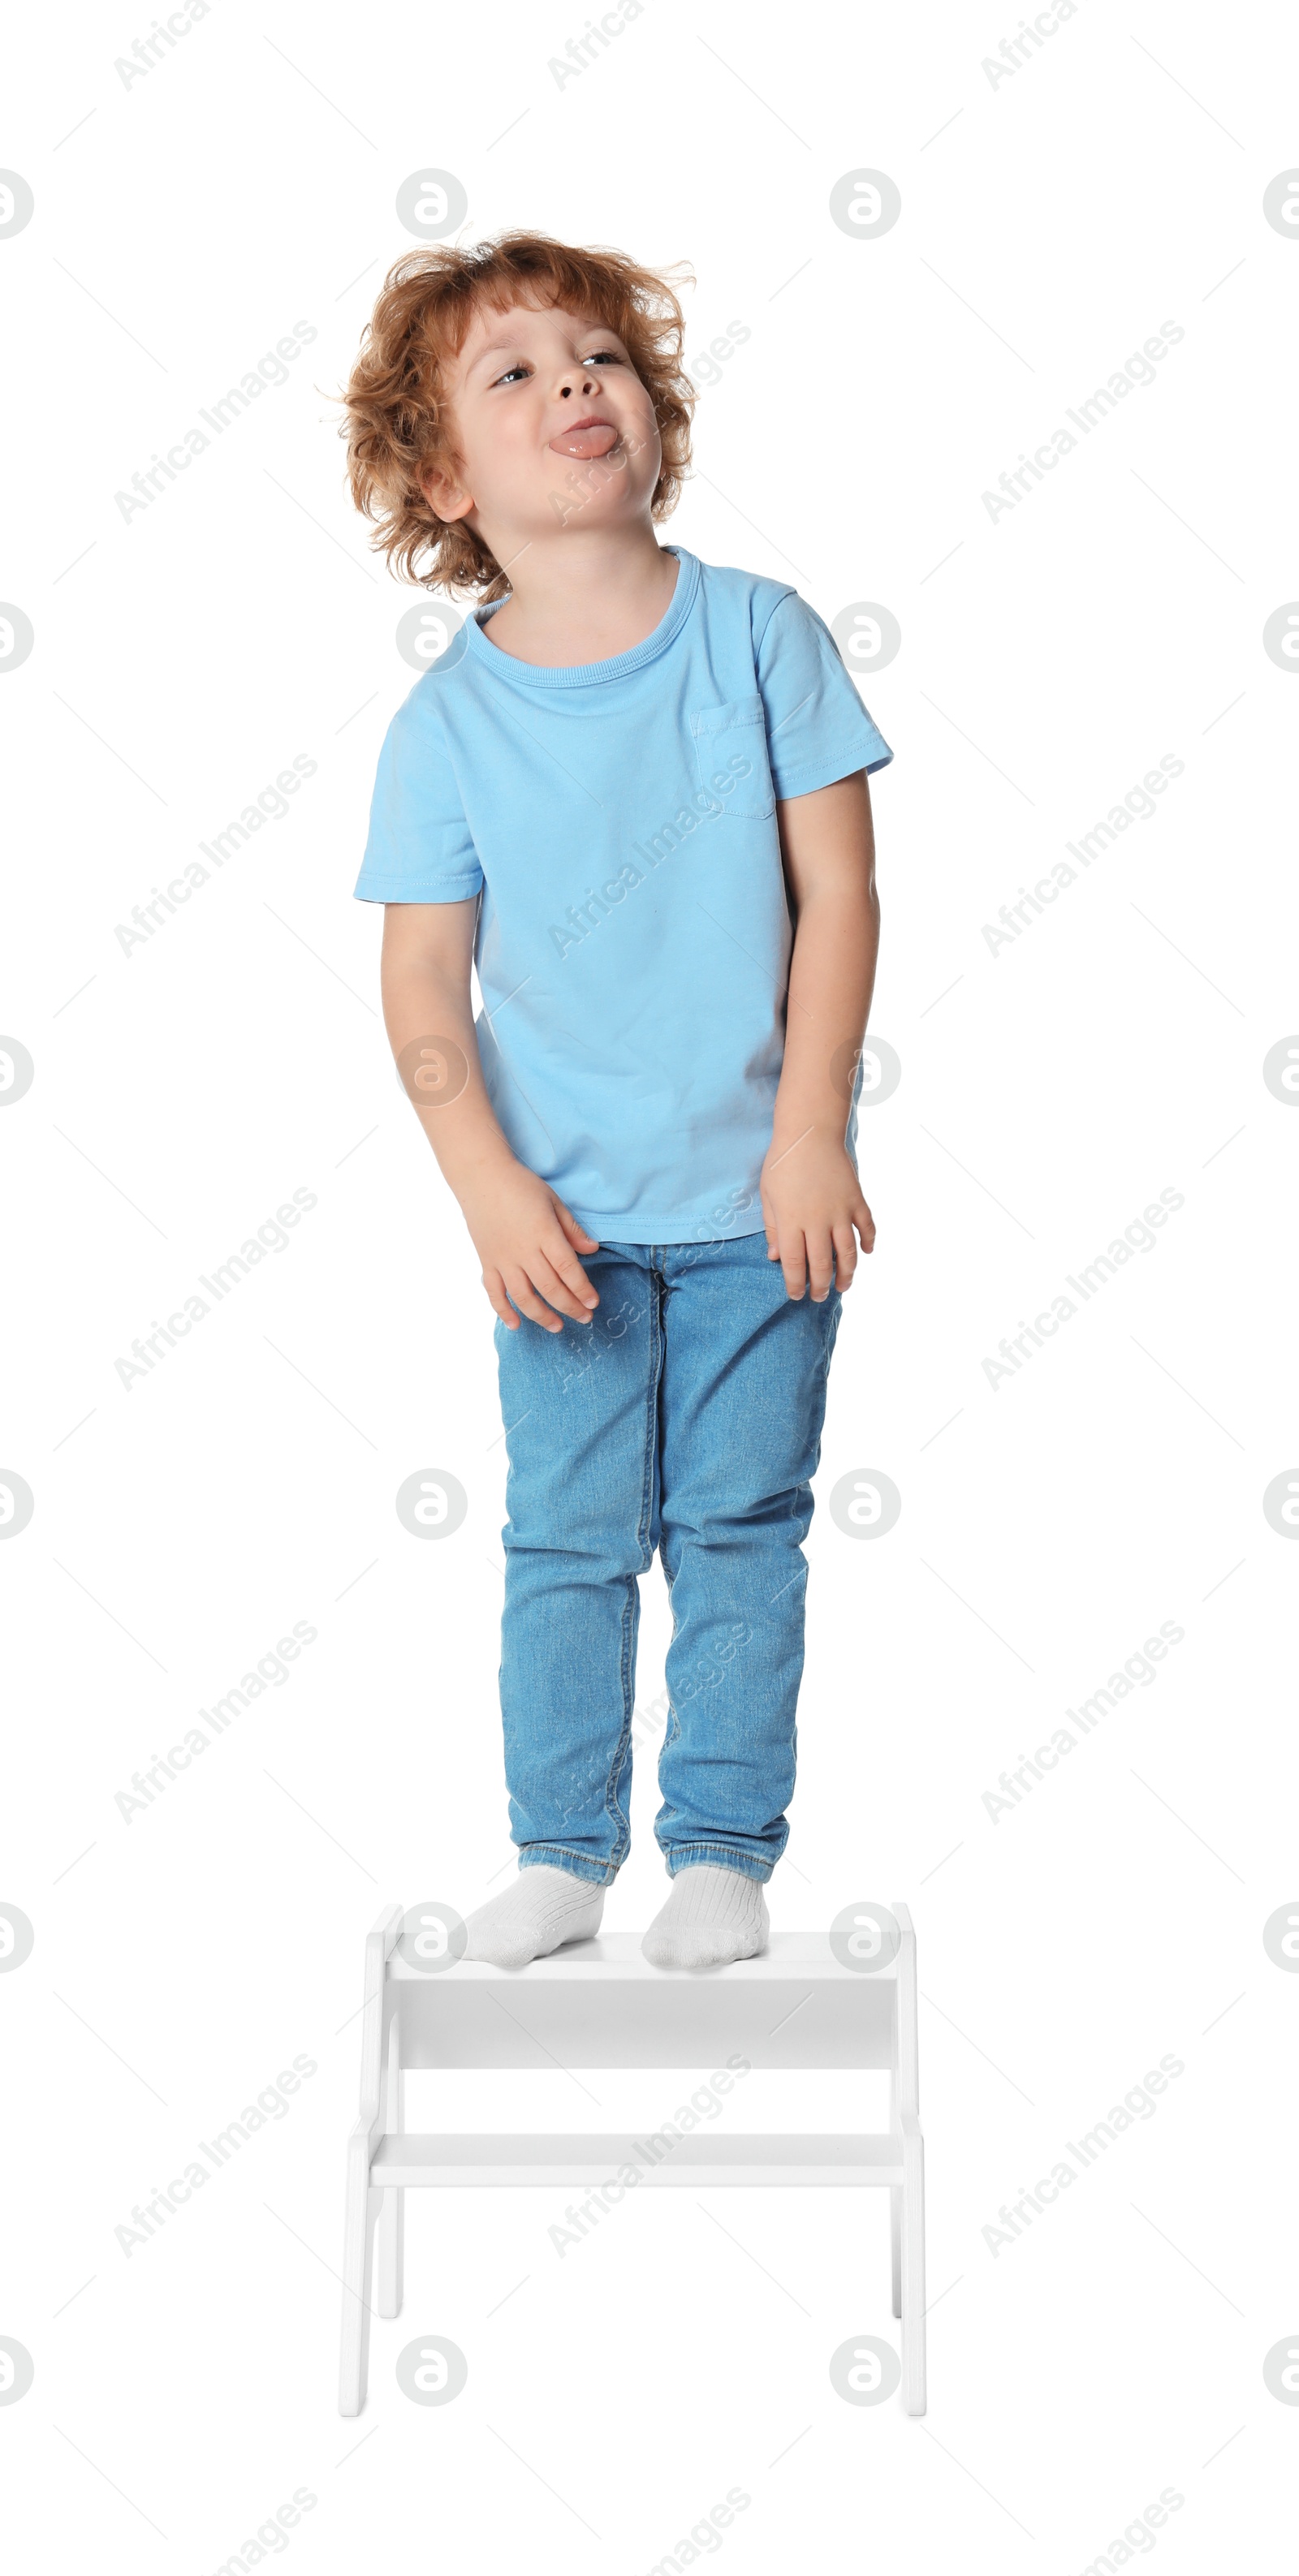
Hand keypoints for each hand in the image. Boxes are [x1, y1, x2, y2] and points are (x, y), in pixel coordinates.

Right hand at [459, 1158, 600, 1331]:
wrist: (481, 1178)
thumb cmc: (521, 1186)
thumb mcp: (553, 1201)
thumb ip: (572, 1229)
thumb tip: (592, 1250)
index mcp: (544, 1234)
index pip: (568, 1269)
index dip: (582, 1290)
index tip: (593, 1303)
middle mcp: (523, 1251)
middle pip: (550, 1288)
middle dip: (570, 1307)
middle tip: (584, 1319)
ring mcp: (503, 1259)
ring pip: (523, 1296)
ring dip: (542, 1316)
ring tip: (557, 1327)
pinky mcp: (486, 1262)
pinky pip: (494, 1292)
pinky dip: (503, 1311)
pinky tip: (515, 1325)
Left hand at [759, 1133, 874, 1301]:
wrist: (810, 1133)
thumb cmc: (782, 1163)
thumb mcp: (768, 1196)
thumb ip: (772, 1228)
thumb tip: (775, 1257)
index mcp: (791, 1221)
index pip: (794, 1264)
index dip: (796, 1284)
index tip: (796, 1295)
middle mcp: (817, 1221)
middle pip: (821, 1264)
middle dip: (821, 1286)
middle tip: (819, 1296)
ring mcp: (840, 1211)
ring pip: (848, 1253)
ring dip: (847, 1274)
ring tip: (844, 1287)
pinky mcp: (856, 1200)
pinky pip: (867, 1227)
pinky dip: (869, 1242)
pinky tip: (867, 1253)